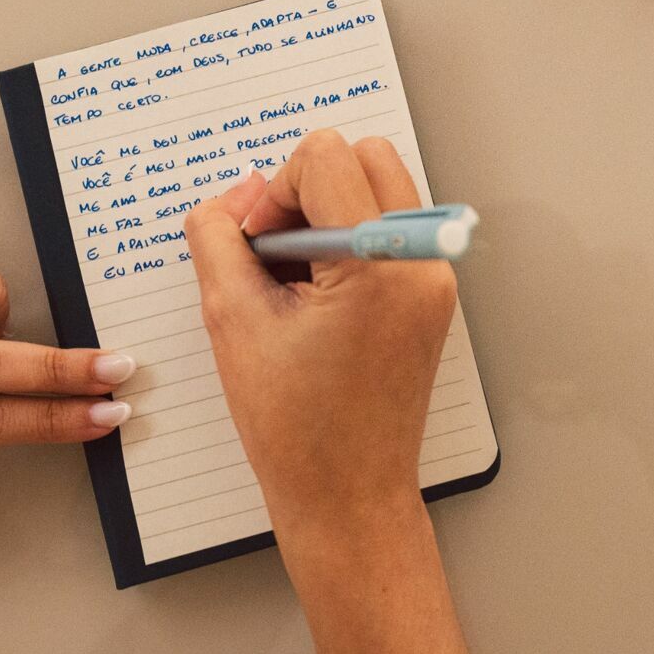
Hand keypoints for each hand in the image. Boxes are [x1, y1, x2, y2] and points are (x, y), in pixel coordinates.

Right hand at [186, 131, 468, 653]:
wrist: (348, 497)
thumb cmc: (292, 427)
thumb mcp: (231, 319)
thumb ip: (219, 238)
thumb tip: (235, 193)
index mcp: (378, 264)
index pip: (326, 156)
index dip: (275, 191)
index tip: (255, 245)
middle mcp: (422, 261)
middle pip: (364, 157)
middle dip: (308, 190)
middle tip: (274, 254)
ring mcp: (435, 278)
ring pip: (379, 187)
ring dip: (328, 213)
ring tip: (293, 284)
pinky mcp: (432, 295)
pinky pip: (389, 229)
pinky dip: (348, 242)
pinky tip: (315, 299)